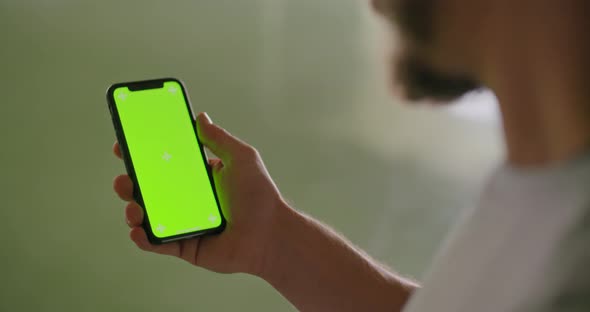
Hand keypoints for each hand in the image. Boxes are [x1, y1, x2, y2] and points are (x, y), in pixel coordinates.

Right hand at [113, 112, 285, 274]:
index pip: (164, 163)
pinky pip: (156, 243)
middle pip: (150, 189)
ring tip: (133, 205)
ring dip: (132, 209)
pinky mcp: (184, 246)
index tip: (124, 145)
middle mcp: (188, 199)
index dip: (143, 155)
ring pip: (148, 215)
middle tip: (125, 177)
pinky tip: (138, 229)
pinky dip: (142, 238)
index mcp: (199, 177)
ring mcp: (184, 223)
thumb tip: (200, 117)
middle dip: (129, 182)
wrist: (270, 235)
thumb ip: (218, 139)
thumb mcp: (241, 158)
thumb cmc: (260, 196)